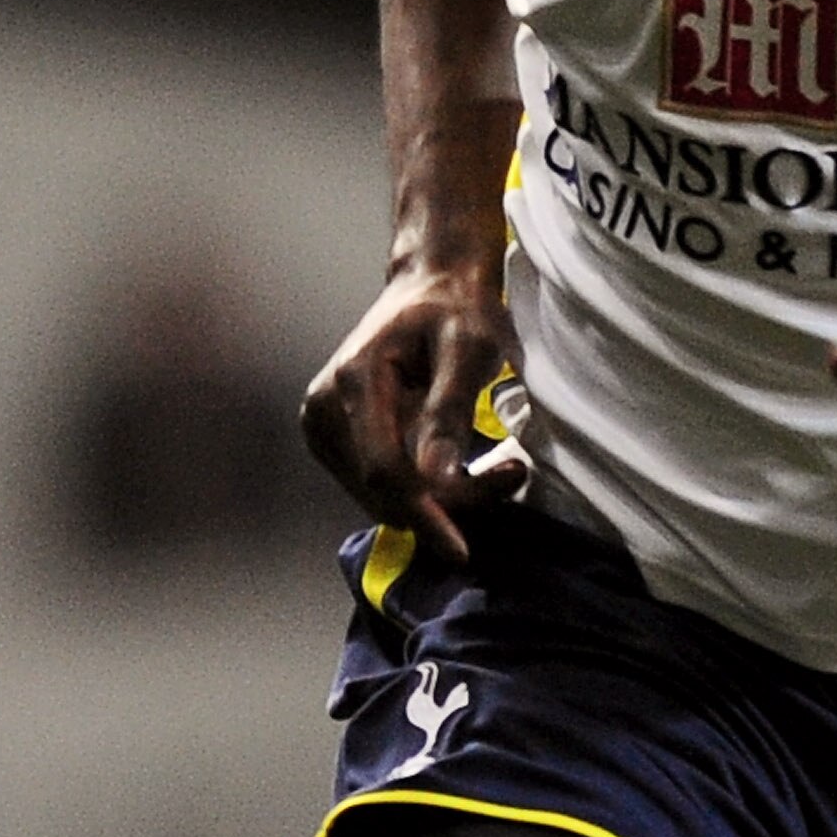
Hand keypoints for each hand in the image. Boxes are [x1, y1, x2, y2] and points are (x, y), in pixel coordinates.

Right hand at [301, 264, 519, 562]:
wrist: (430, 287)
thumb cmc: (455, 310)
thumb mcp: (469, 347)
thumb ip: (449, 409)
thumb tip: (435, 476)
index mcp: (353, 381)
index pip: (384, 471)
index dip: (424, 514)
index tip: (461, 549)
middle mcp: (325, 409)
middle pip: (385, 491)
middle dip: (447, 502)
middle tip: (511, 473)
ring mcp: (325, 428)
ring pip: (384, 497)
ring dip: (442, 500)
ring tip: (498, 466)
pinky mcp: (336, 442)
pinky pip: (383, 487)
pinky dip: (427, 491)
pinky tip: (465, 466)